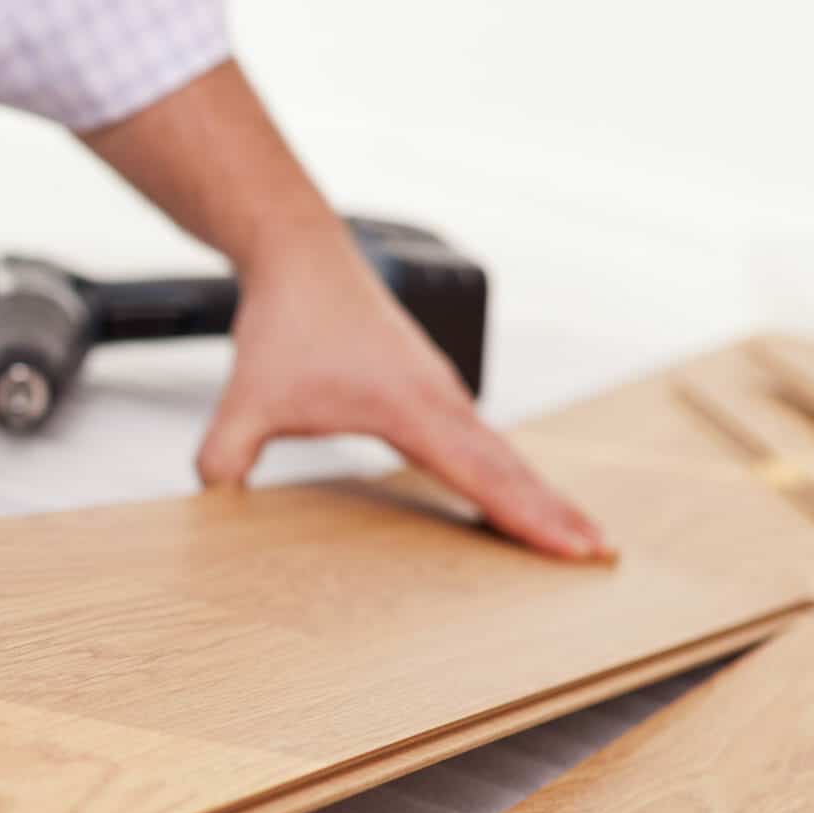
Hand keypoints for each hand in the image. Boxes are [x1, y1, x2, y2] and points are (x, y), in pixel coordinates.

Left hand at [196, 223, 611, 559]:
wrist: (300, 257)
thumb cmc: (288, 320)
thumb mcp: (247, 397)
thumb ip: (226, 455)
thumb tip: (213, 500)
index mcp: (411, 405)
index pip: (481, 472)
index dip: (528, 514)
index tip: (574, 546)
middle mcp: (440, 397)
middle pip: (509, 465)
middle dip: (554, 511)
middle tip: (600, 555)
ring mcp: (439, 391)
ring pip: (498, 451)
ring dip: (534, 491)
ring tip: (573, 537)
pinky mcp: (428, 389)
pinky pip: (477, 439)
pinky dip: (503, 469)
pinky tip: (507, 496)